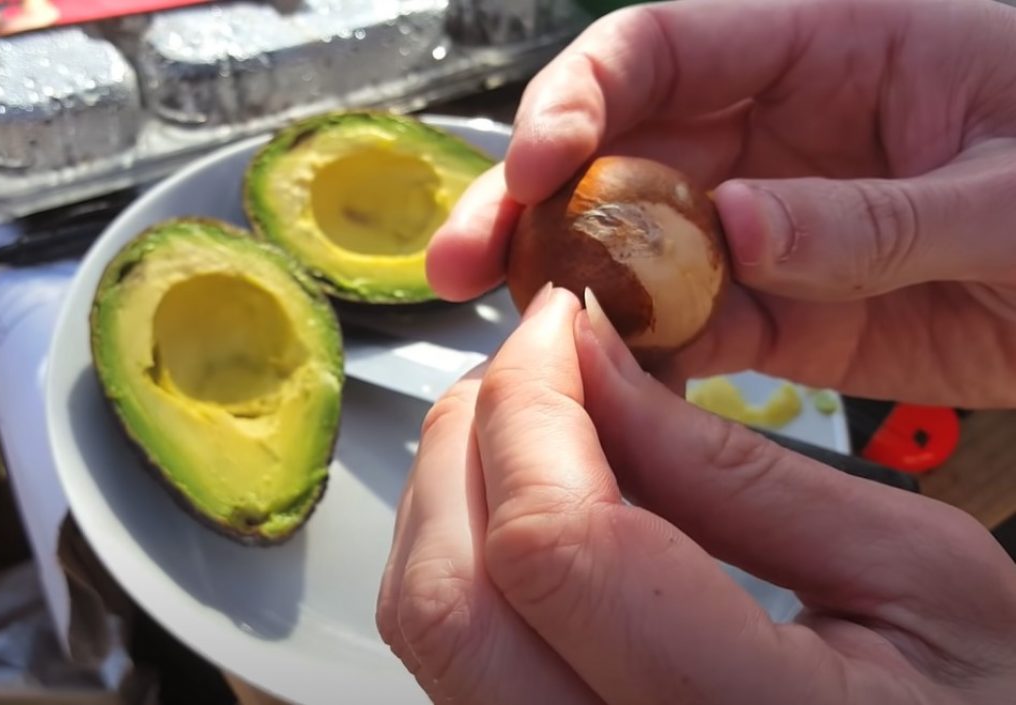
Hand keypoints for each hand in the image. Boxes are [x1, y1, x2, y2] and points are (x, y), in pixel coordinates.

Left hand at [376, 285, 1015, 703]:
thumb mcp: (913, 568)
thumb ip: (734, 470)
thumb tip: (594, 364)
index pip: (556, 545)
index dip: (532, 403)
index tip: (559, 321)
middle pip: (449, 600)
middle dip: (468, 439)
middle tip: (532, 361)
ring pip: (430, 634)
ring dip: (452, 492)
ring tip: (529, 418)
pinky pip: (455, 660)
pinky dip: (466, 553)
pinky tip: (531, 499)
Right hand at [426, 0, 1015, 406]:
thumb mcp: (1012, 190)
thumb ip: (874, 213)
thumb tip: (741, 228)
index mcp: (823, 50)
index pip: (661, 49)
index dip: (579, 96)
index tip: (535, 164)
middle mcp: (770, 138)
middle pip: (616, 156)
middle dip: (530, 208)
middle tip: (463, 263)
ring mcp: (764, 231)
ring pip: (635, 252)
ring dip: (568, 291)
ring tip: (519, 337)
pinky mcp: (778, 314)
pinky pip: (689, 330)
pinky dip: (645, 359)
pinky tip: (609, 384)